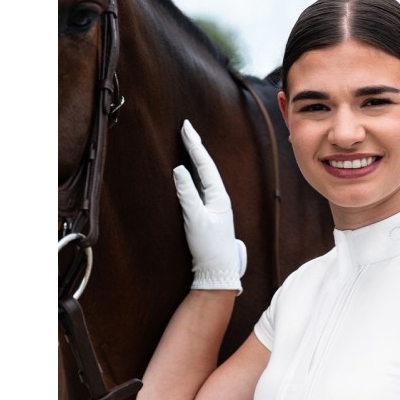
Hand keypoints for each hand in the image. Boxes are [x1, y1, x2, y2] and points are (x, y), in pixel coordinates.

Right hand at [173, 120, 246, 292]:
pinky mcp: (212, 215)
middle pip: (207, 167)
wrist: (219, 271)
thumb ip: (187, 193)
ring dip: (197, 160)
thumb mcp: (195, 219)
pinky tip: (193, 174)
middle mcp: (220, 199)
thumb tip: (179, 170)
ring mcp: (217, 207)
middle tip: (186, 129)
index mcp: (219, 197)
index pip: (205, 165)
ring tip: (190, 144)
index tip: (186, 128)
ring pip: (206, 177)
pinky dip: (197, 176)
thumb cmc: (209, 247)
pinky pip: (203, 188)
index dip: (194, 146)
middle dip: (196, 148)